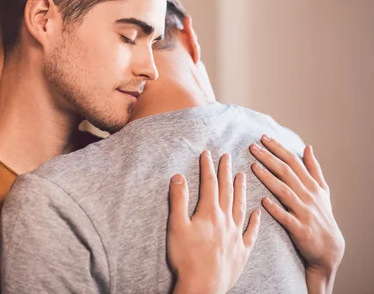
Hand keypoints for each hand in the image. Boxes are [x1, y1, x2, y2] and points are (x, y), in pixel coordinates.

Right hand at [168, 151, 260, 293]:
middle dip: (226, 172)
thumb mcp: (176, 225)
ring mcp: (236, 236)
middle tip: (227, 157)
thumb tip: (178, 177)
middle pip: (227, 191)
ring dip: (241, 190)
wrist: (203, 286)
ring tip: (243, 175)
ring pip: (241, 207)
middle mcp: (226, 220)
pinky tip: (257, 212)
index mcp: (209, 213)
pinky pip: (251, 232)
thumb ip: (179, 200)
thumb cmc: (186, 257)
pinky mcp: (242, 251)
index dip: (208, 167)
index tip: (208, 153)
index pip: (209, 184)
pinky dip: (255, 221)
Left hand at [250, 136, 344, 292]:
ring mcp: (304, 211)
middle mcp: (308, 195)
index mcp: (311, 185)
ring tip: (253, 166)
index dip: (278, 149)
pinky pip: (286, 217)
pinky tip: (263, 201)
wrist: (329, 248)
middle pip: (286, 172)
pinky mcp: (299, 228)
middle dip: (269, 158)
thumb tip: (307, 147)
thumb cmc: (322, 216)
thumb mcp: (322, 191)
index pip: (293, 161)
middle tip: (252, 146)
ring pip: (284, 191)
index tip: (263, 137)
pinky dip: (275, 208)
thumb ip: (313, 169)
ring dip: (268, 178)